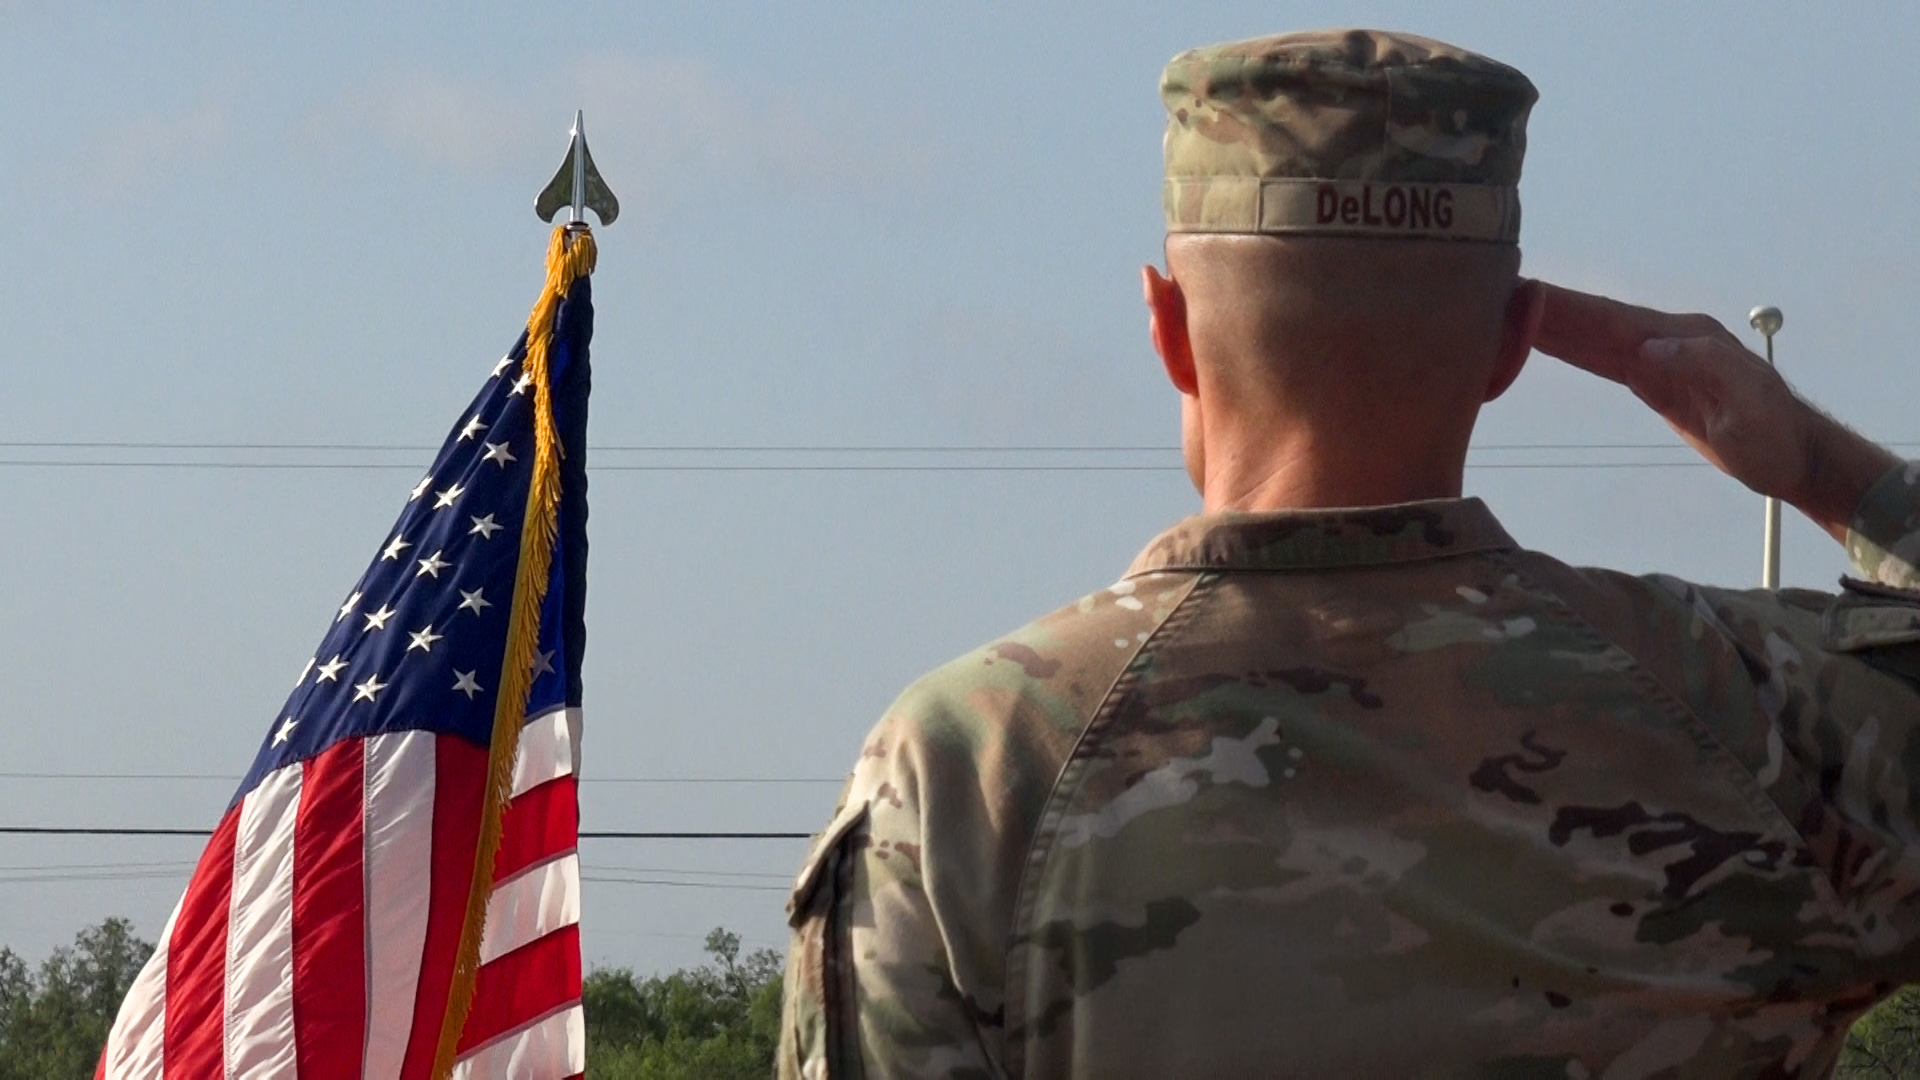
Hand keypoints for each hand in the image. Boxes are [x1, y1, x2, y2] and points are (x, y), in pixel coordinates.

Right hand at [1531, 282, 1896, 541]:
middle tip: (1492, 291)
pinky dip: (1567, 346)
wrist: (1794, 455)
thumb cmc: (1773, 436)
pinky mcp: (1651, 379)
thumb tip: (1646, 346)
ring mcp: (1657, 357)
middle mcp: (1667, 339)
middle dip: (1544, 307)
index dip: (1568, 309)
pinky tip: (1537, 339)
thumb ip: (1702, 368)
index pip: (1613, 321)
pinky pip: (1599, 358)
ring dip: (1546, 323)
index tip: (1525, 293)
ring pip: (1591, 336)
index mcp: (1685, 340)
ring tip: (1498, 309)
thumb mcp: (1746, 406)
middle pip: (1594, 321)